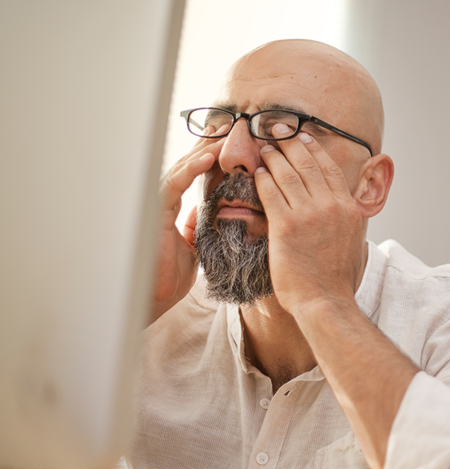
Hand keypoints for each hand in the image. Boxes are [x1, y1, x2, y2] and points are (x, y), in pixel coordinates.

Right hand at [150, 125, 225, 321]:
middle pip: (187, 164)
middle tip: (229, 125)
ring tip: (223, 134)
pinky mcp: (155, 212)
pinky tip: (208, 156)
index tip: (230, 139)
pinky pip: (174, 184)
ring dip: (203, 149)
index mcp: (173, 207)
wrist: (154, 298)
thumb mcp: (192, 245)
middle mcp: (164, 201)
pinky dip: (191, 168)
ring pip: (180, 168)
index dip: (209, 155)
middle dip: (207, 143)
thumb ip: (194, 225)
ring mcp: (158, 204)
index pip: (192, 174)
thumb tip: (203, 210)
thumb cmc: (169, 275)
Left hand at [254, 125, 364, 314]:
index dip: (314, 149)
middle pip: (308, 164)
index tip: (303, 136)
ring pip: (288, 174)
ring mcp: (309, 214)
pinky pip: (271, 193)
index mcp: (347, 208)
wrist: (326, 301)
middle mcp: (331, 206)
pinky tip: (256, 172)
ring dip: (274, 157)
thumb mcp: (352, 241)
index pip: (329, 168)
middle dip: (291, 143)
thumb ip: (346, 219)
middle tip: (278, 129)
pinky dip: (263, 179)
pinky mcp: (286, 226)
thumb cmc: (336, 279)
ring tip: (264, 147)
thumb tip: (342, 209)